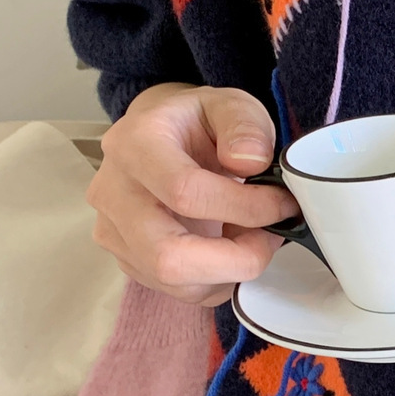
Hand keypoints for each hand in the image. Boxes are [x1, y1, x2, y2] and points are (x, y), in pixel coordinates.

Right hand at [88, 82, 298, 304]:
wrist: (161, 137)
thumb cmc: (196, 124)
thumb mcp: (229, 105)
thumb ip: (246, 126)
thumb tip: (250, 162)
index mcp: (134, 145)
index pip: (185, 192)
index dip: (245, 207)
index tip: (281, 204)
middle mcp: (113, 193)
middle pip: (168, 257)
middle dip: (235, 260)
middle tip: (269, 237)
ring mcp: (113, 232)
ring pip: (174, 282)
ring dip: (229, 271)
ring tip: (250, 237)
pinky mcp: (127, 259)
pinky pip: (178, 291)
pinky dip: (217, 279)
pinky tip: (229, 248)